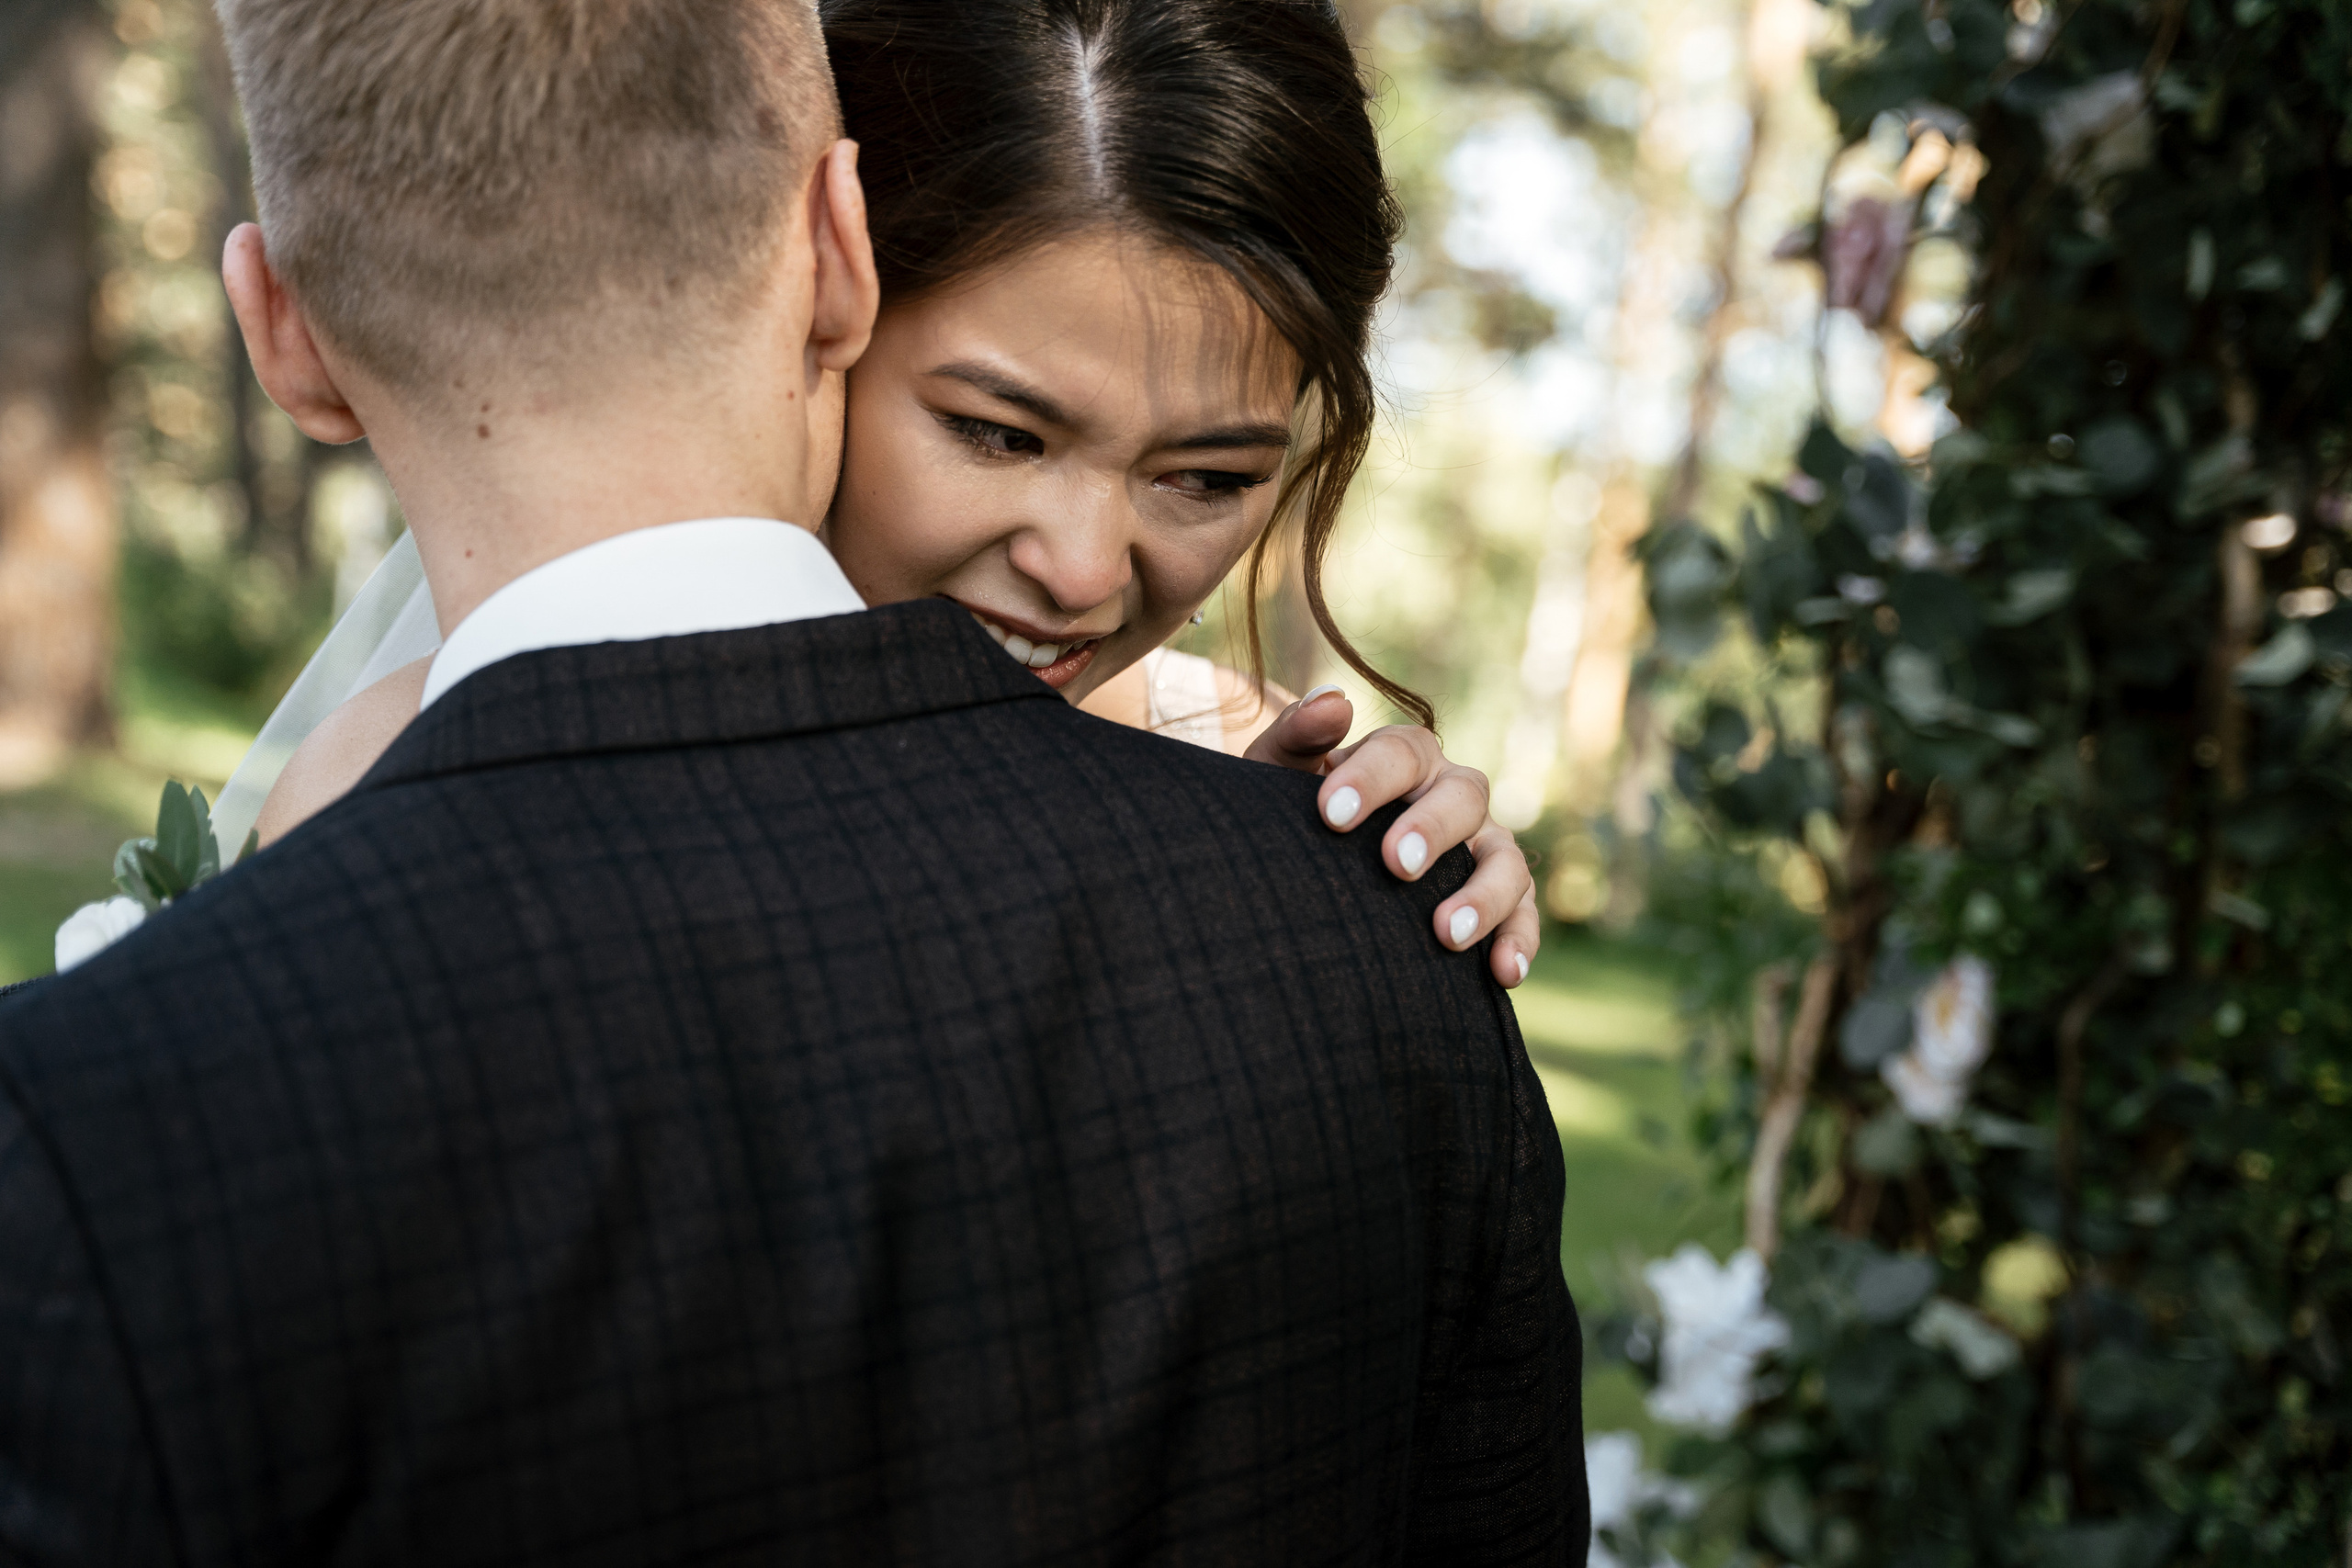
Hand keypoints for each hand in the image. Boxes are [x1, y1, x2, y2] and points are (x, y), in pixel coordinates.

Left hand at [1246, 686, 1539, 987]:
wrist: (1311, 869)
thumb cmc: (1299, 816)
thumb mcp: (1281, 775)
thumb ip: (1299, 737)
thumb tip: (1332, 702)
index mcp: (1406, 757)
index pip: (1400, 753)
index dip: (1370, 779)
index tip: (1332, 814)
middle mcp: (1453, 793)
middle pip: (1464, 796)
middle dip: (1433, 830)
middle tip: (1396, 865)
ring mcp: (1483, 845)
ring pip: (1505, 858)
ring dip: (1484, 894)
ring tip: (1447, 933)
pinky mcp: (1502, 897)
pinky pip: (1524, 913)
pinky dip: (1520, 939)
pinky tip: (1504, 971)